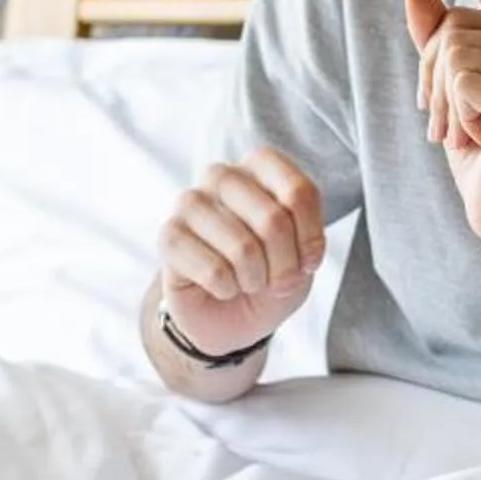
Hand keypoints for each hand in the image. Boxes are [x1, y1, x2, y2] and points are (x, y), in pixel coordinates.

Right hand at [157, 147, 324, 358]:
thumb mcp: (304, 258)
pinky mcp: (169, 234)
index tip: (308, 262)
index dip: (312, 239)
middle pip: (273, 220)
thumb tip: (287, 249)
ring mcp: (191, 202)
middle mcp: (223, 176)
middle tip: (277, 281)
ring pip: (243, 248)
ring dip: (255, 280)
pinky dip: (228, 289)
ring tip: (248, 281)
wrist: (229, 313)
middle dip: (285, 266)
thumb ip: (306, 242)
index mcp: (260, 166)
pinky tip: (221, 286)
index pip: (299, 192)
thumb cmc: (269, 274)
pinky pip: (215, 271)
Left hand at [405, 0, 480, 253]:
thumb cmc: (480, 144)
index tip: (448, 103)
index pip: (457, 19)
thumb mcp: (452, 83)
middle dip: (436, 87)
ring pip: (454, 59)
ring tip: (468, 134)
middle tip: (453, 126)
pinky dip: (457, 119)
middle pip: (452, 36)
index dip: (435, 63)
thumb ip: (437, 35)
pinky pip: (462, 85)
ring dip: (446, 108)